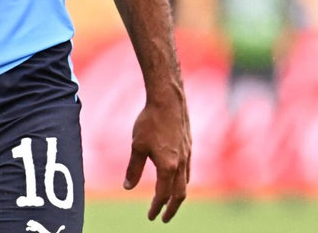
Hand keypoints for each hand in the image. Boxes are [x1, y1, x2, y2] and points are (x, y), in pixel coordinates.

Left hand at [125, 93, 190, 221]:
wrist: (169, 99)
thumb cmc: (150, 122)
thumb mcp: (137, 146)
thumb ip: (134, 169)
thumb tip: (127, 186)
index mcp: (168, 166)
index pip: (163, 194)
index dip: (156, 207)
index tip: (151, 216)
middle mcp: (181, 163)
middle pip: (180, 194)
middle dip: (172, 208)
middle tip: (164, 218)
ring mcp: (188, 153)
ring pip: (186, 181)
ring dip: (178, 194)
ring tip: (170, 200)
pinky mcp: (189, 144)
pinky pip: (188, 169)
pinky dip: (182, 180)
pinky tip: (176, 177)